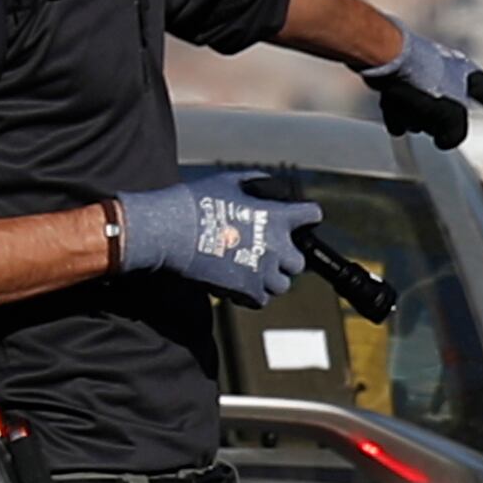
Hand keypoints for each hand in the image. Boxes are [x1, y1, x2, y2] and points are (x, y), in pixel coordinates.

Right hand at [113, 171, 322, 306]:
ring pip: (281, 284)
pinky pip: (261, 300)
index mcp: (277, 216)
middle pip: (299, 262)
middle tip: (266, 253)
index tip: (301, 222)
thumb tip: (270, 188)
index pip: (312, 216)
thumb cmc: (196, 203)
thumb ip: (256, 184)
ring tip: (250, 270)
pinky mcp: (247, 291)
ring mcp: (264, 271)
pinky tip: (237, 283)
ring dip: (269, 279)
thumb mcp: (229, 181)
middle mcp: (276, 245)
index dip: (306, 217)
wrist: (171, 231)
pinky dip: (252, 294)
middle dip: (285, 258)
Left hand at [365, 26, 482, 148]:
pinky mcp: (396, 76)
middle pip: (447, 107)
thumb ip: (455, 132)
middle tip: (430, 119)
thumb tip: (445, 142)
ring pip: (421, 108)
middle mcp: (445, 69)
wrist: (383, 57)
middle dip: (436, 120)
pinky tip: (393, 115)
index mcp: (465, 73)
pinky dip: (397, 112)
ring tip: (405, 110)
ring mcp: (420, 73)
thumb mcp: (451, 114)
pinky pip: (401, 104)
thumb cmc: (422, 80)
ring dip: (414, 116)